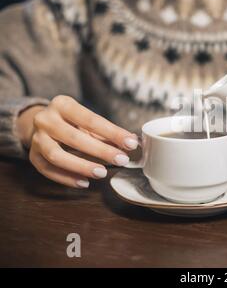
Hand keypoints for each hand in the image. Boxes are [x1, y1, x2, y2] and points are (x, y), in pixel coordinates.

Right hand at [19, 95, 137, 188]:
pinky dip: (66, 178)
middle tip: (121, 160)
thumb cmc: (73, 123)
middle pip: (74, 137)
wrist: (43, 124)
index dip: (113, 133)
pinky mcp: (32, 155)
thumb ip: (109, 132)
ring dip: (81, 166)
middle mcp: (45, 119)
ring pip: (56, 155)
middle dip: (100, 151)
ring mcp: (36, 138)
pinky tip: (84, 182)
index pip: (91, 119)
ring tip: (102, 173)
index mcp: (63, 104)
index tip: (131, 143)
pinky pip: (48, 170)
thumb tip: (133, 142)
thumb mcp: (88, 122)